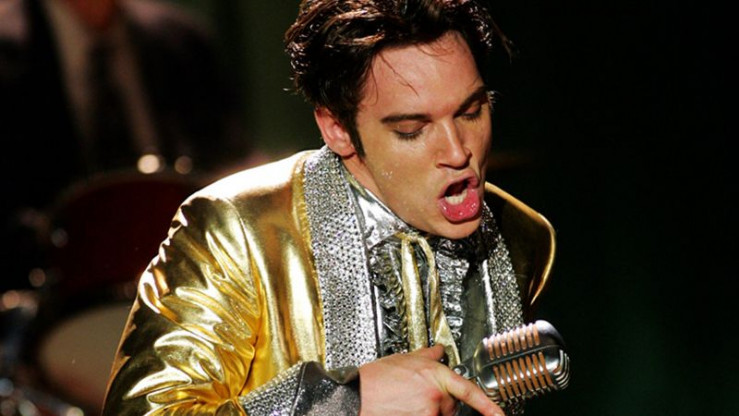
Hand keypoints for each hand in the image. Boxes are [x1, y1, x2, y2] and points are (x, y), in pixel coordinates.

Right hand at [358, 345, 504, 415]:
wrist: (356, 395)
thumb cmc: (374, 379)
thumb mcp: (403, 360)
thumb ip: (426, 356)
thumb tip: (438, 351)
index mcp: (435, 373)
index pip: (469, 390)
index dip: (488, 406)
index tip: (499, 415)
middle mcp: (436, 394)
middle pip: (451, 407)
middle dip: (440, 405)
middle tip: (416, 399)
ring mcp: (429, 412)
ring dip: (429, 413)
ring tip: (405, 405)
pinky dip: (419, 415)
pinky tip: (404, 410)